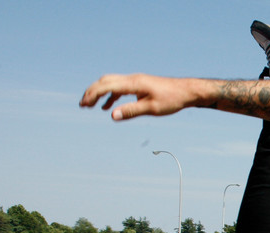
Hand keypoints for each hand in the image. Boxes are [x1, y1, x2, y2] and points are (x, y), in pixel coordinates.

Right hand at [81, 73, 207, 120]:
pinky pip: (120, 88)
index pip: (106, 86)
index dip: (93, 94)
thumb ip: (131, 111)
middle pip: (105, 82)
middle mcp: (132, 79)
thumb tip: (112, 115)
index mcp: (133, 83)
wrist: (186, 91)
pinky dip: (111, 96)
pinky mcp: (139, 86)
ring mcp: (135, 81)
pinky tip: (108, 107)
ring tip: (90, 106)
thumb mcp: (151, 108)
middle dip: (92, 92)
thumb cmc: (172, 99)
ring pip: (111, 84)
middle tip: (82, 105)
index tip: (84, 105)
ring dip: (99, 93)